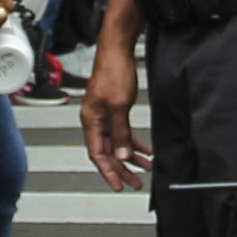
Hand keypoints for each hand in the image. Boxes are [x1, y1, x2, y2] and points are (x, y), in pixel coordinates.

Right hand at [81, 28, 145, 188]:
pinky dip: (134, 142)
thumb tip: (123, 154)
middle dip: (122, 169)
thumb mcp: (119, 106)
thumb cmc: (113, 72)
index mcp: (91, 121)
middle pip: (108, 152)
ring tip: (145, 168)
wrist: (117, 51)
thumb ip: (121, 132)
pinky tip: (145, 149)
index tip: (118, 185)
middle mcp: (95, 120)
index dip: (108, 172)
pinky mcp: (114, 109)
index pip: (98, 154)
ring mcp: (104, 115)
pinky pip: (123, 132)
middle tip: (135, 182)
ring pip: (117, 144)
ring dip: (131, 157)